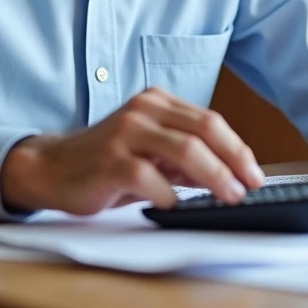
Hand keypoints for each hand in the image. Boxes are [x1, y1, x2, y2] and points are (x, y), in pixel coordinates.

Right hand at [0, 87, 264, 213]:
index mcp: (157, 102)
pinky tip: (175, 205)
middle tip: (249, 186)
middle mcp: (143, 111)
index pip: (210, 120)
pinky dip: (169, 194)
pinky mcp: (110, 161)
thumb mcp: (151, 151)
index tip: (255, 173)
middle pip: (204, 130)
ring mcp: (125, 134)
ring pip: (185, 149)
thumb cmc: (106, 161)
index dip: (238, 148)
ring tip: (227, 196)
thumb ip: (186, 158)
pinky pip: (150, 176)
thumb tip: (230, 176)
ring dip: (214, 176)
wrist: (52, 167)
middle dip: (234, 160)